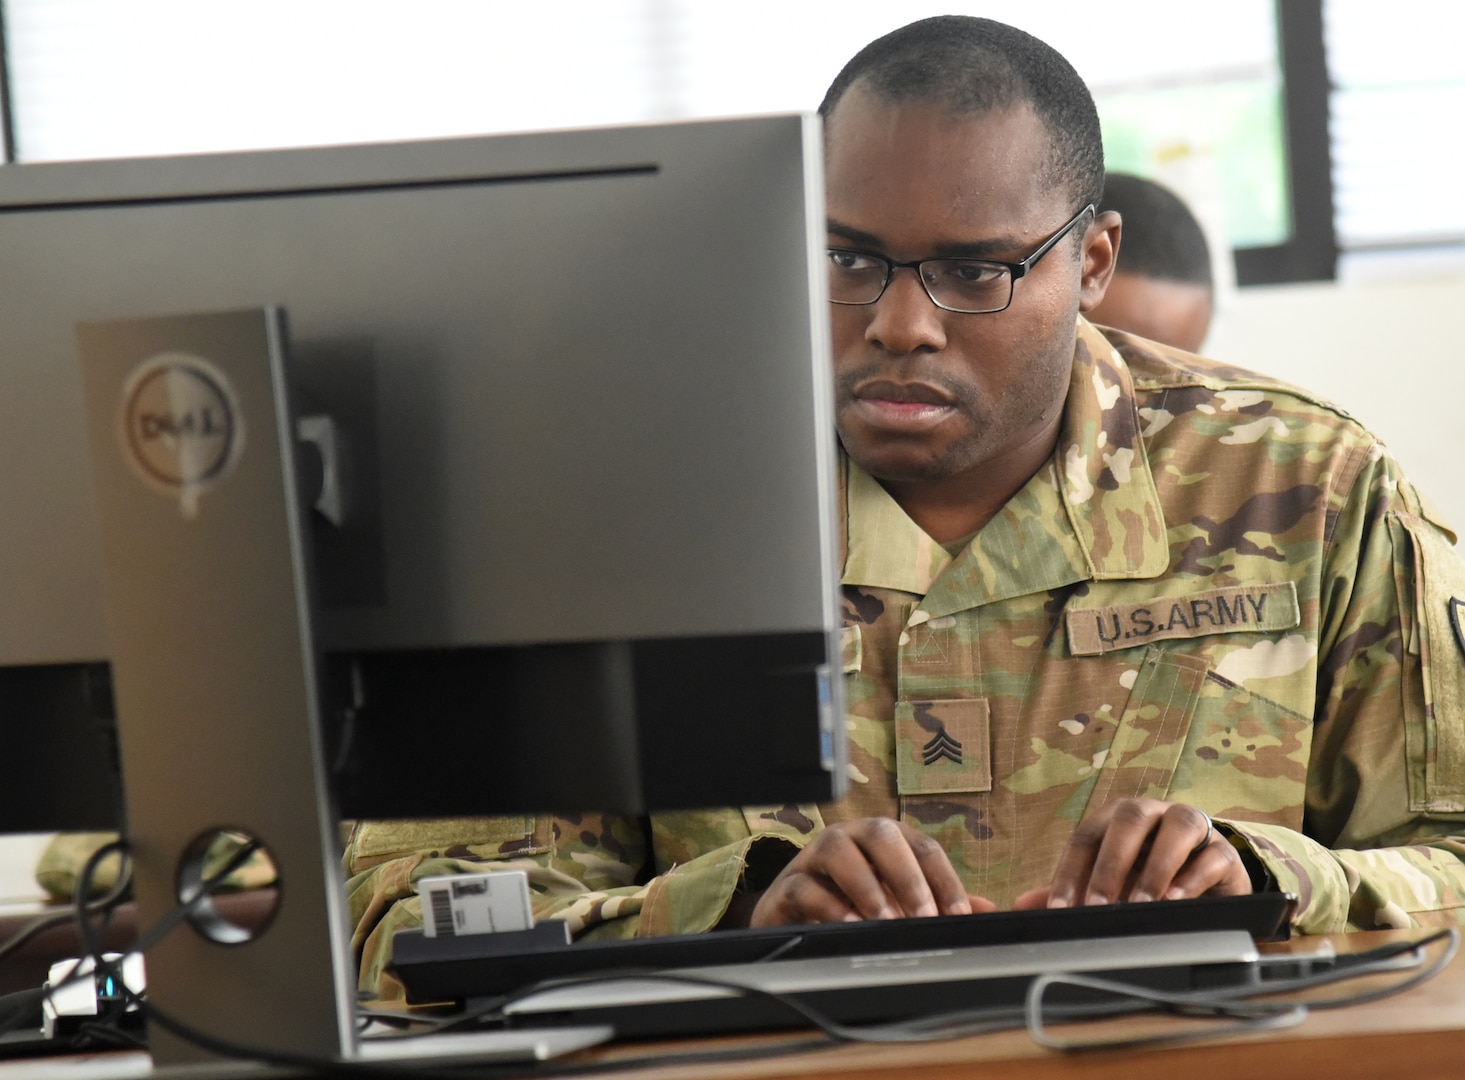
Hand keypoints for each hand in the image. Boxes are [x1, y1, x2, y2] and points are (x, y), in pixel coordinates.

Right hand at [749, 817, 996, 926]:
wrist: (790, 918)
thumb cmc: (850, 903)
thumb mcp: (898, 902)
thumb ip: (939, 903)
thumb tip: (987, 909)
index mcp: (883, 839)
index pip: (922, 846)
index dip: (943, 878)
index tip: (958, 914)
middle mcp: (850, 838)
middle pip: (881, 833)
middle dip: (908, 875)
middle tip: (925, 917)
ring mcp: (814, 857)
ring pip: (838, 848)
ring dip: (866, 885)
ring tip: (884, 920)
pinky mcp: (787, 885)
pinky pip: (804, 885)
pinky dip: (829, 905)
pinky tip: (849, 924)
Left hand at [1024, 798, 1250, 909]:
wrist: (1209, 878)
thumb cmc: (1148, 875)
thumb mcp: (1109, 883)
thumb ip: (1071, 892)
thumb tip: (1023, 906)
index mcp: (1116, 818)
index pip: (1086, 836)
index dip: (1069, 871)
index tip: (1058, 909)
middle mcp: (1152, 813)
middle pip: (1128, 821)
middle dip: (1110, 864)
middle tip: (1099, 907)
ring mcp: (1191, 825)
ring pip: (1176, 826)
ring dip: (1156, 866)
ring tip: (1141, 903)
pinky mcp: (1224, 850)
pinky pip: (1211, 854)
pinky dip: (1193, 877)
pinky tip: (1177, 899)